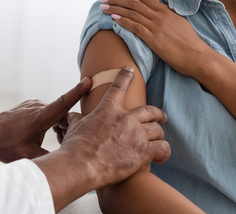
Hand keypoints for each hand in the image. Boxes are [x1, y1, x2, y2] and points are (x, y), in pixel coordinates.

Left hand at [0, 78, 91, 161]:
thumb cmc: (5, 146)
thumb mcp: (28, 157)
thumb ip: (50, 158)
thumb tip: (69, 162)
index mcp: (39, 117)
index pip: (62, 103)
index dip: (77, 92)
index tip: (89, 80)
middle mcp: (37, 107)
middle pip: (63, 115)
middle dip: (71, 127)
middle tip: (68, 142)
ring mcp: (33, 104)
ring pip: (56, 114)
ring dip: (61, 126)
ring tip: (58, 141)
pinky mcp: (31, 106)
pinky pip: (49, 113)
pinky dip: (53, 122)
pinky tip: (48, 135)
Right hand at [59, 67, 169, 187]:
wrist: (81, 165)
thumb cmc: (75, 147)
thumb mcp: (74, 127)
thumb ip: (77, 119)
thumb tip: (72, 116)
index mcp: (108, 109)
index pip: (119, 87)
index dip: (126, 76)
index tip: (130, 70)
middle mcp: (125, 119)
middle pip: (150, 111)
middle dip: (158, 114)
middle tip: (162, 117)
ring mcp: (135, 135)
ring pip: (158, 130)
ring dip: (159, 136)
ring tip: (159, 141)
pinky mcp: (143, 152)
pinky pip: (163, 148)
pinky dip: (164, 152)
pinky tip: (160, 158)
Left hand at [100, 0, 210, 76]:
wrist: (199, 57)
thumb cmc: (191, 45)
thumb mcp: (180, 25)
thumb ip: (168, 18)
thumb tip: (161, 14)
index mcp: (167, 11)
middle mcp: (160, 16)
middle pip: (135, 3)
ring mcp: (157, 26)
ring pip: (132, 13)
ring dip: (115, 9)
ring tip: (103, 7)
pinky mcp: (154, 39)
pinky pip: (135, 26)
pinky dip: (123, 21)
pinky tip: (113, 18)